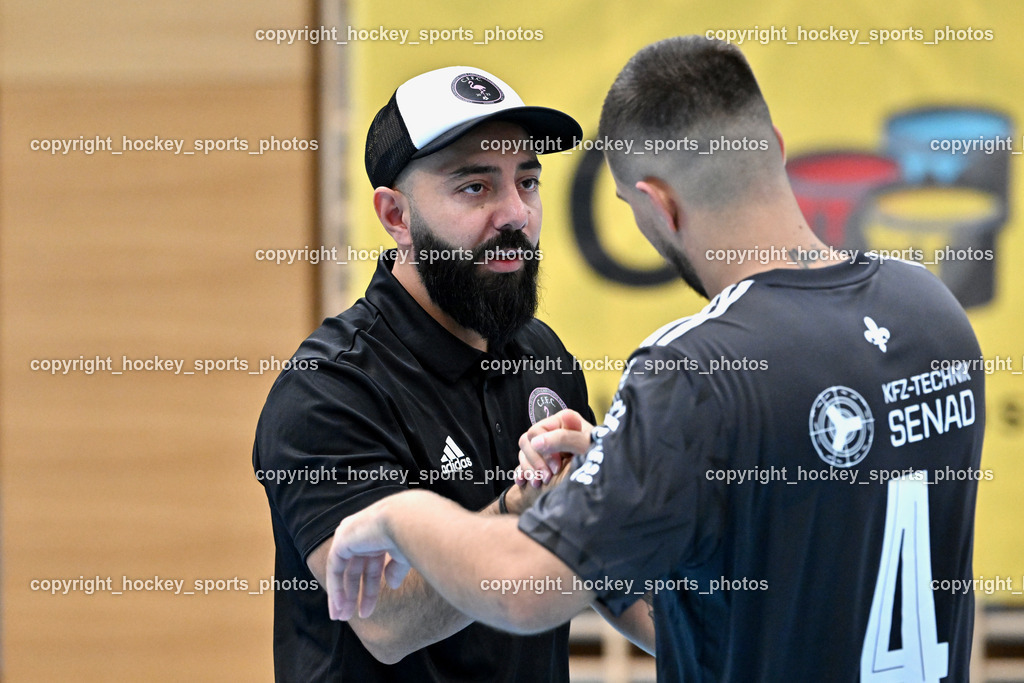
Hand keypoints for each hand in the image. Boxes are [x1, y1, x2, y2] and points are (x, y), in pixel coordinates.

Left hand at [326, 497, 411, 620]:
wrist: (406, 521)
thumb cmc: (412, 535)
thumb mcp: (404, 556)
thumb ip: (396, 570)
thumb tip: (391, 585)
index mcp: (379, 536)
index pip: (370, 567)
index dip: (369, 590)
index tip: (366, 610)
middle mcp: (362, 535)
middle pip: (354, 570)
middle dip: (352, 594)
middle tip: (348, 616)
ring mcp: (350, 536)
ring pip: (341, 571)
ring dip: (341, 595)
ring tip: (341, 617)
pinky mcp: (342, 541)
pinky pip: (335, 568)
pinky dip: (336, 587)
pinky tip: (340, 605)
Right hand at [508, 409, 593, 511]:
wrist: (609, 481)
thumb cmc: (601, 459)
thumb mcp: (586, 447)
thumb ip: (563, 439)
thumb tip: (536, 441)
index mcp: (565, 421)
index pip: (538, 430)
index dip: (544, 448)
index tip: (557, 466)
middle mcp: (554, 430)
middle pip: (528, 440)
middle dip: (536, 461)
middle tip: (548, 477)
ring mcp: (547, 445)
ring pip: (524, 452)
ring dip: (529, 469)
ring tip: (539, 483)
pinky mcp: (542, 461)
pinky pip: (521, 463)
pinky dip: (522, 473)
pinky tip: (524, 483)